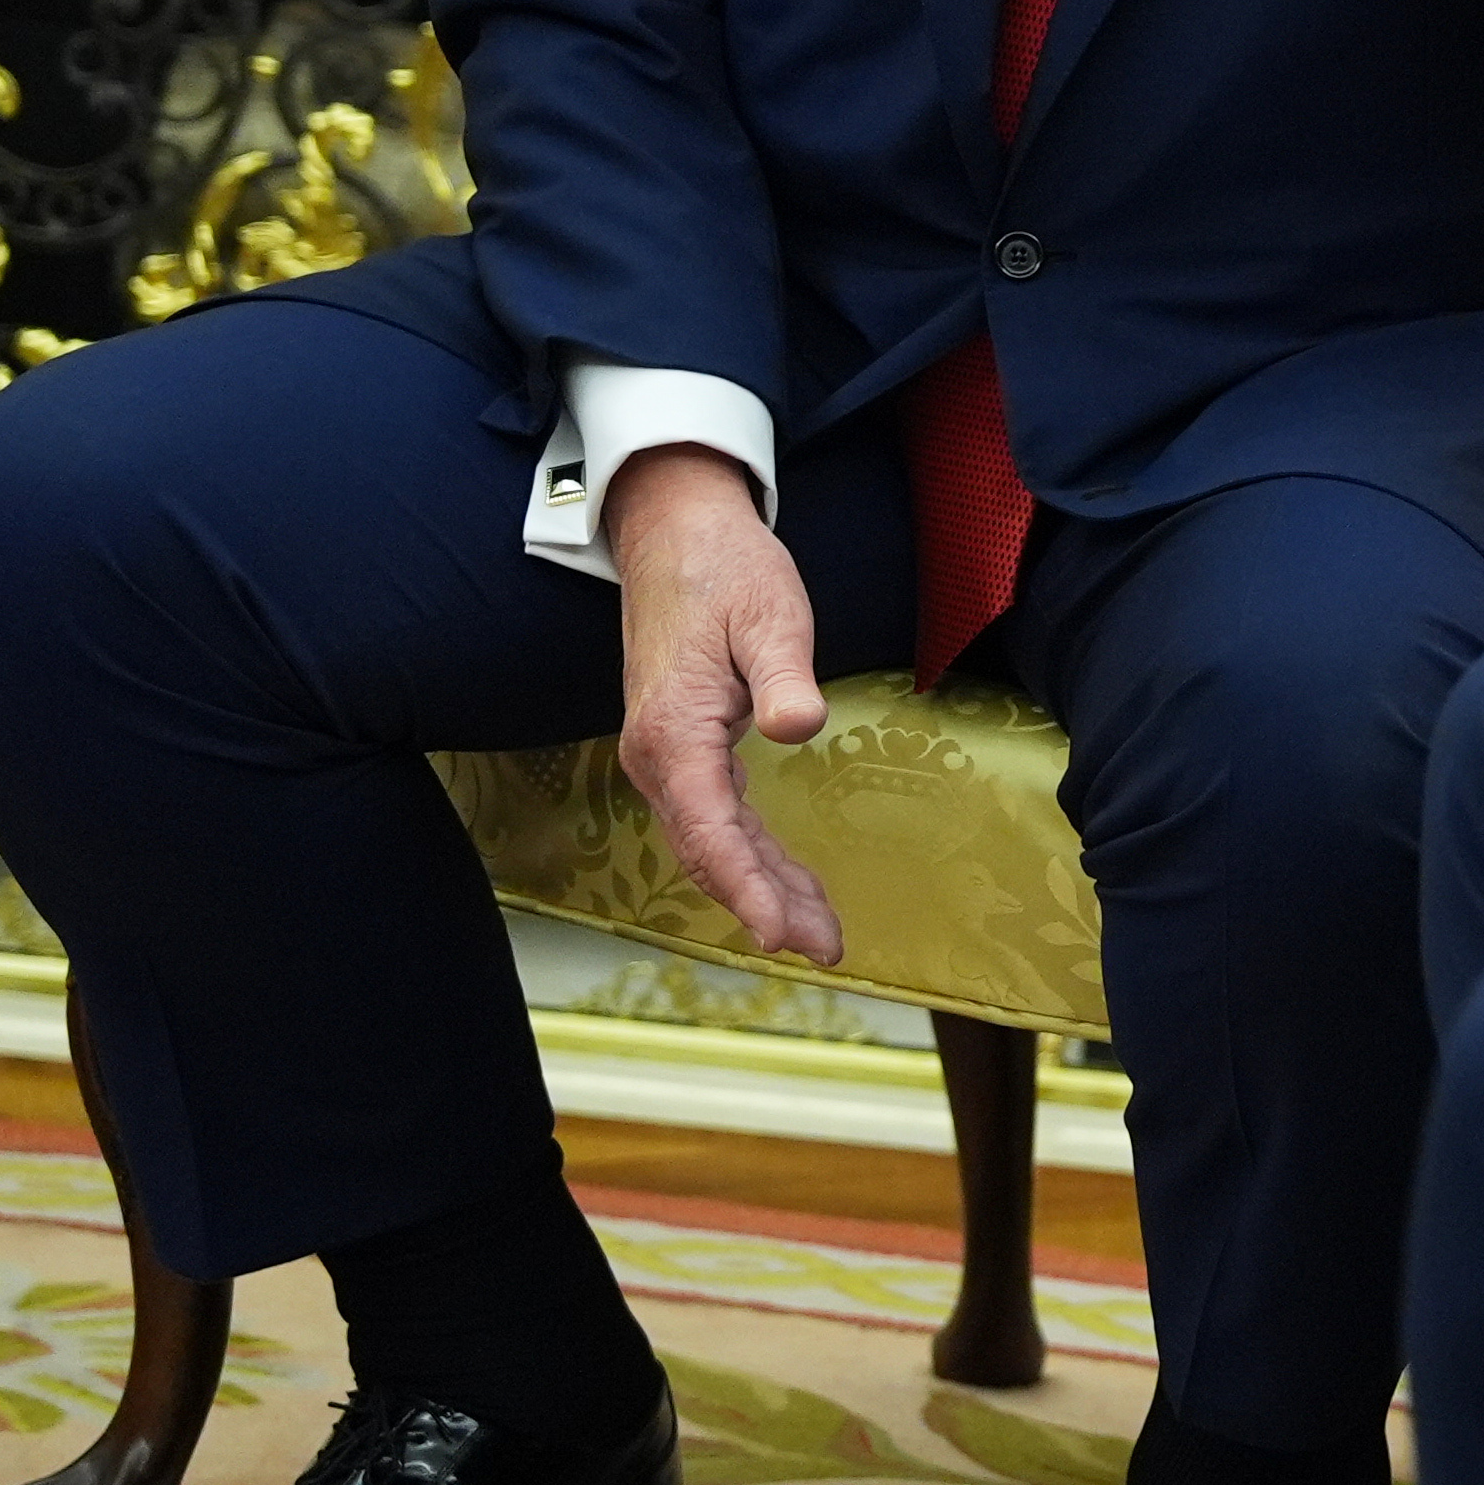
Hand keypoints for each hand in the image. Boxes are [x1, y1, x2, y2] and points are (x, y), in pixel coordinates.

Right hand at [604, 443, 839, 965]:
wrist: (676, 535)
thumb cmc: (724, 571)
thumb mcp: (768, 615)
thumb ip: (783, 677)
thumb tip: (797, 727)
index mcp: (674, 732)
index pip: (711, 830)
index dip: (747, 887)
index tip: (779, 933)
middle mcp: (659, 756)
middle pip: (712, 851)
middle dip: (765, 904)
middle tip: (824, 949)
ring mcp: (668, 757)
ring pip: (716, 842)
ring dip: (765, 888)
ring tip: (821, 934)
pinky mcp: (685, 750)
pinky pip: (720, 819)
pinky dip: (756, 856)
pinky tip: (791, 884)